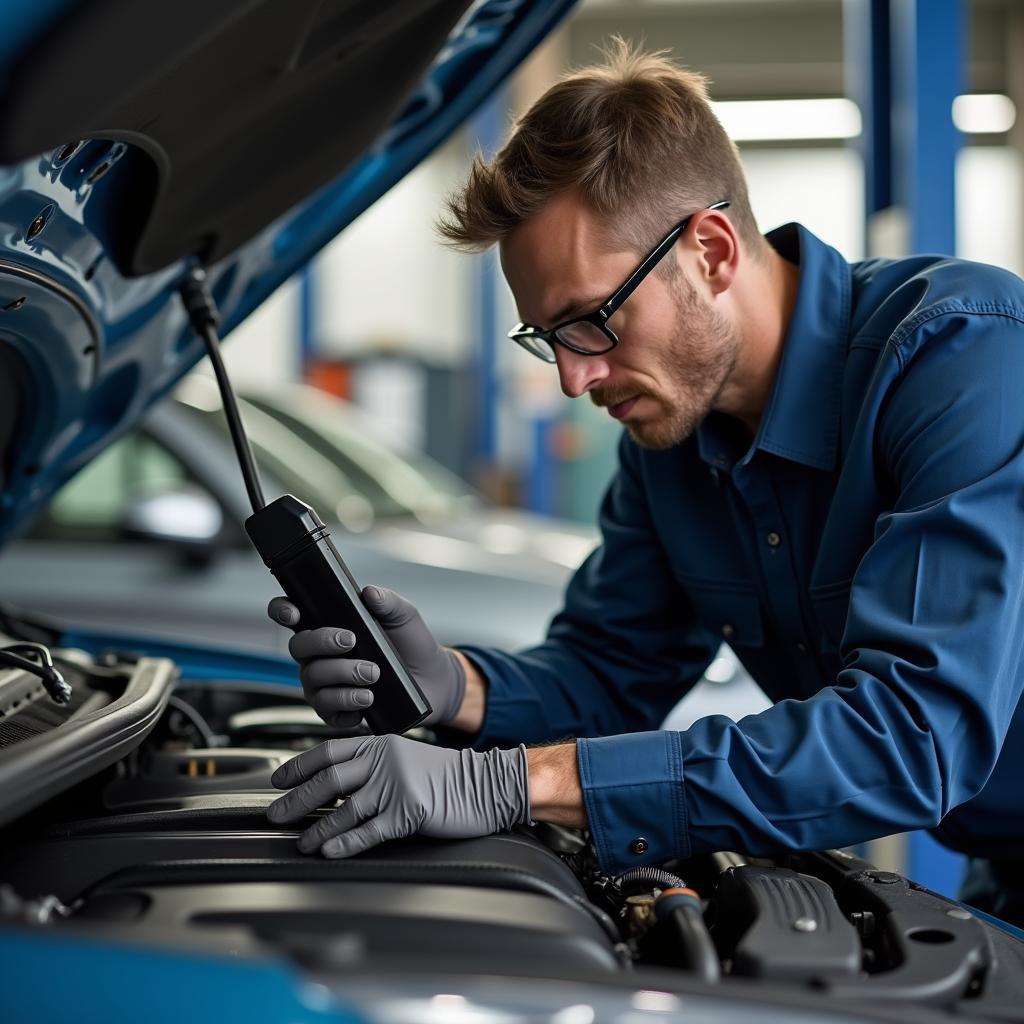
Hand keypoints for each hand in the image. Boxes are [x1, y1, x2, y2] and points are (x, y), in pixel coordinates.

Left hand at [266, 734, 529, 856]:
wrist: (487, 783)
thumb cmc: (448, 775)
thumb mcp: (407, 756)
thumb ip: (374, 763)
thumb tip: (336, 782)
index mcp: (381, 744)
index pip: (329, 751)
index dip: (299, 765)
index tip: (278, 779)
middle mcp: (384, 760)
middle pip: (329, 779)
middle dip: (296, 799)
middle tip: (275, 813)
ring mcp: (396, 786)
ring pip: (344, 809)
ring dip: (316, 827)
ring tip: (300, 841)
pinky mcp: (409, 812)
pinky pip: (369, 830)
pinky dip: (345, 843)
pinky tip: (328, 850)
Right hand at [268, 586, 465, 727]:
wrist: (434, 680)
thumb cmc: (412, 644)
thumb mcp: (404, 617)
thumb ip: (388, 602)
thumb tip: (369, 593)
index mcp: (329, 626)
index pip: (292, 615)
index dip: (283, 611)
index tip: (295, 614)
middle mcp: (320, 655)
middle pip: (298, 647)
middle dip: (322, 642)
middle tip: (351, 641)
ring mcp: (326, 684)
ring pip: (312, 679)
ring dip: (342, 674)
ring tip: (373, 674)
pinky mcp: (337, 711)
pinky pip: (326, 710)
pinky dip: (346, 703)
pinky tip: (367, 698)